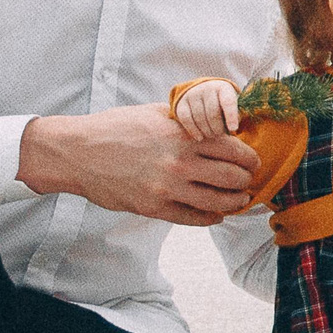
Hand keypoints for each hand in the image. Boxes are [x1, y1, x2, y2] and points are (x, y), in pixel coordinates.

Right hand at [18, 105, 258, 225]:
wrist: (79, 152)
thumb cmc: (116, 129)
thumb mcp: (157, 113)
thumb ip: (189, 121)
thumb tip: (219, 126)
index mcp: (184, 135)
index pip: (235, 150)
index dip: (250, 159)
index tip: (253, 163)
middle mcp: (180, 162)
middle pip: (233, 179)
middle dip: (246, 182)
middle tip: (247, 182)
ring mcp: (167, 187)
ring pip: (218, 202)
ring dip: (234, 202)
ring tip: (238, 200)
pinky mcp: (154, 207)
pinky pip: (194, 218)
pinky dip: (210, 217)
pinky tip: (215, 214)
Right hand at [173, 79, 240, 140]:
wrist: (202, 92)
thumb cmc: (222, 104)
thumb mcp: (232, 105)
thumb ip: (235, 115)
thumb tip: (232, 129)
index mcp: (224, 88)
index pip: (228, 102)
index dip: (231, 116)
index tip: (233, 129)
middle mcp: (207, 88)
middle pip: (213, 113)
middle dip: (218, 128)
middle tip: (220, 134)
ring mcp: (193, 94)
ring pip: (200, 117)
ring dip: (207, 131)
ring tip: (211, 135)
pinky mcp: (181, 102)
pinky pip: (186, 119)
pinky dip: (193, 130)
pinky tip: (199, 137)